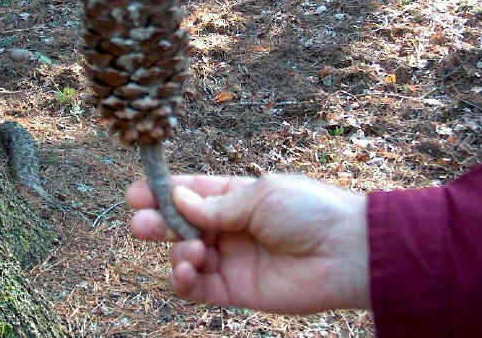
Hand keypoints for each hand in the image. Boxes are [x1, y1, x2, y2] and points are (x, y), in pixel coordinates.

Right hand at [126, 174, 369, 313]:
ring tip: (192, 250)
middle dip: (157, 223)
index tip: (135, 194)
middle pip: (180, 225)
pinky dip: (183, 280)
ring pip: (185, 256)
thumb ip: (216, 205)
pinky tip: (186, 270)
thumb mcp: (259, 196)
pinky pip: (198, 288)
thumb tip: (178, 199)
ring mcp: (230, 258)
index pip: (191, 193)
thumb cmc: (308, 211)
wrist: (346, 252)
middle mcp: (228, 226)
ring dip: (177, 252)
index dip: (162, 192)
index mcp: (235, 197)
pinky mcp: (235, 289)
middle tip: (141, 225)